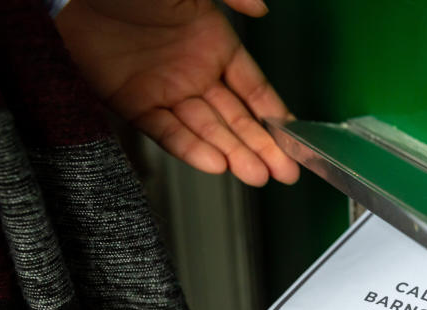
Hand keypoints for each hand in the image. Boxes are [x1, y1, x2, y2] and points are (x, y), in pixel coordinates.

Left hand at [55, 0, 298, 185]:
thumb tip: (262, 9)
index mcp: (214, 42)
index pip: (253, 88)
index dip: (274, 115)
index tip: (293, 140)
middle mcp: (194, 71)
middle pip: (236, 118)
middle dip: (261, 147)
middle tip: (284, 173)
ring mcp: (165, 90)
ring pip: (207, 130)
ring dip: (233, 153)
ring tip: (256, 175)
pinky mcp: (133, 104)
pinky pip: (167, 132)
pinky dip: (190, 149)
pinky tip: (215, 164)